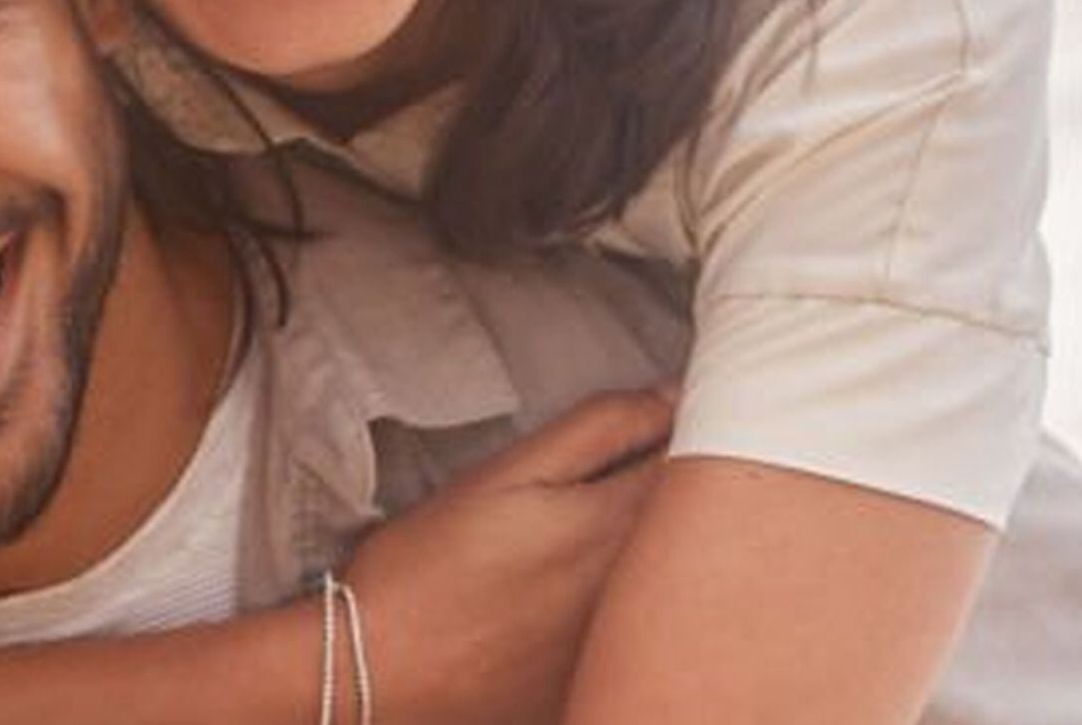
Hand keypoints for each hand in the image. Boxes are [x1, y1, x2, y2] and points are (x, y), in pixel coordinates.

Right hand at [342, 387, 671, 724]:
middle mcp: (639, 594)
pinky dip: (636, 605)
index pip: (704, 461)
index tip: (690, 407)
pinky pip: (644, 633)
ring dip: (667, 543)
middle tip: (646, 463)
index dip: (706, 424)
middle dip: (694, 482)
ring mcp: (624, 647)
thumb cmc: (426, 567)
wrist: (375, 673)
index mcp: (619, 529)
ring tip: (597, 530)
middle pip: (704, 524)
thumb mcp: (504, 475)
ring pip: (677, 577)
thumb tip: (670, 399)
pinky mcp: (599, 682)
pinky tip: (570, 595)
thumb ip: (596, 431)